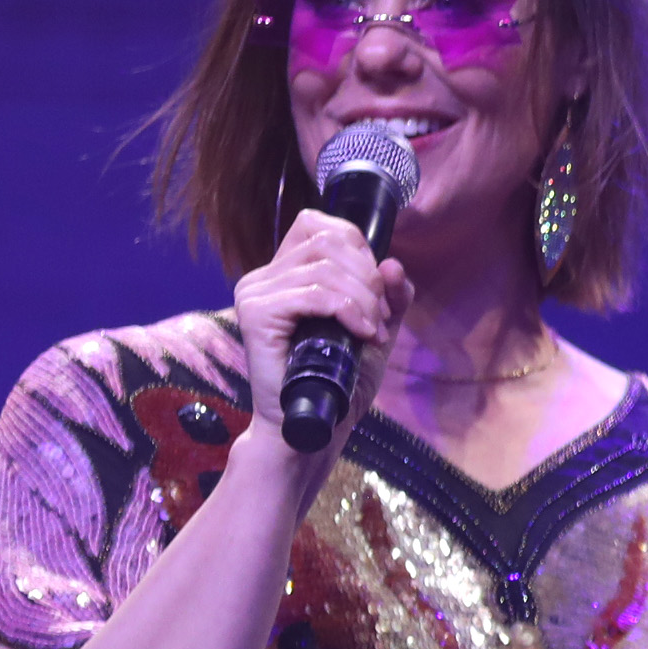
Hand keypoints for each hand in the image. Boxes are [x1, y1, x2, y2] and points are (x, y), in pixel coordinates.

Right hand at [230, 206, 413, 456]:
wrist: (318, 423)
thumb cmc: (342, 379)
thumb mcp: (376, 327)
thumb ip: (389, 295)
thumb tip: (392, 263)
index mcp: (286, 272)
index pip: (321, 225)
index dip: (358, 247)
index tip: (375, 289)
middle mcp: (264, 276)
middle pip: (330, 242)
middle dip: (368, 278)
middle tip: (377, 319)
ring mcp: (255, 293)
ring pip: (326, 268)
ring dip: (363, 300)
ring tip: (370, 333)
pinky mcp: (256, 314)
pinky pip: (314, 293)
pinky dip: (348, 311)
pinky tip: (360, 334)